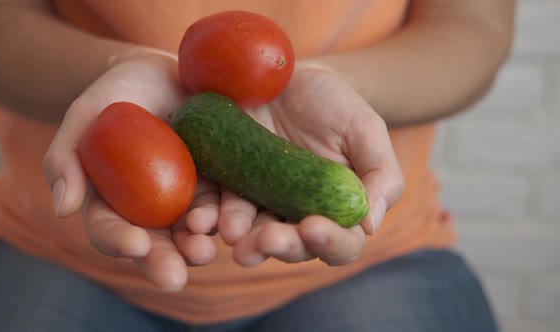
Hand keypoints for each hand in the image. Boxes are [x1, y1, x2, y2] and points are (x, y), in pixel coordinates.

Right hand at [42, 49, 219, 290]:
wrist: (165, 74)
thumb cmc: (117, 93)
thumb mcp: (85, 114)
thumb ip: (66, 156)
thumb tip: (63, 208)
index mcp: (112, 200)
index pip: (109, 229)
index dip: (119, 240)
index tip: (135, 244)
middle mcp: (149, 209)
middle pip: (153, 244)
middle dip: (162, 262)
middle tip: (173, 277)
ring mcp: (186, 199)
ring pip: (190, 233)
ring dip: (196, 248)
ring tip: (203, 252)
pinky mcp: (217, 185)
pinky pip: (224, 207)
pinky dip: (227, 219)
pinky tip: (233, 225)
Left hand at [189, 63, 403, 266]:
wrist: (288, 79)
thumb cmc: (334, 105)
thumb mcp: (365, 131)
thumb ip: (380, 175)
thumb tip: (368, 226)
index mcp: (337, 211)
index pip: (341, 244)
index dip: (330, 242)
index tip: (313, 227)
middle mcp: (298, 217)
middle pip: (293, 247)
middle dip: (281, 246)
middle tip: (266, 239)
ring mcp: (261, 205)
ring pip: (253, 235)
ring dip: (244, 240)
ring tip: (233, 233)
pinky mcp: (228, 189)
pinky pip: (217, 210)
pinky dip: (210, 219)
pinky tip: (201, 220)